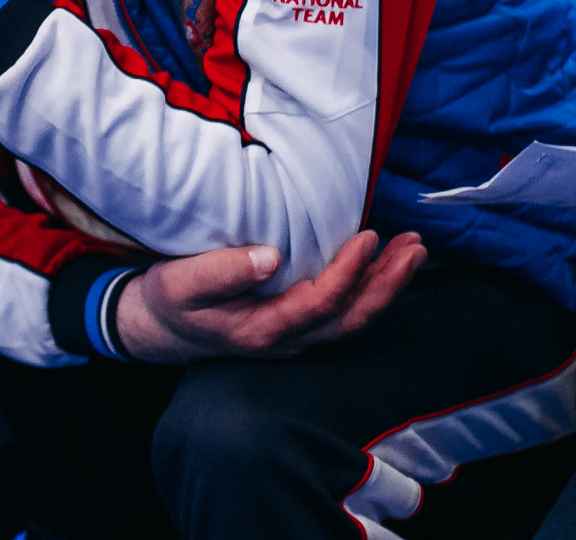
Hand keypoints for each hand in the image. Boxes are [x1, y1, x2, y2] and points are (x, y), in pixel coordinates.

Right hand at [114, 230, 427, 363]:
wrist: (161, 329)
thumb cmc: (171, 300)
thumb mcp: (182, 283)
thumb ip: (222, 271)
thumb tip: (271, 255)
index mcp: (262, 330)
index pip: (321, 303)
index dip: (349, 271)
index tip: (368, 237)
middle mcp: (288, 340)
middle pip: (352, 318)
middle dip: (388, 283)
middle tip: (414, 247)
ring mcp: (297, 337)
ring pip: (354, 319)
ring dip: (387, 286)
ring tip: (413, 251)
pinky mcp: (299, 327)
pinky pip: (345, 314)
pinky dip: (371, 289)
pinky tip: (383, 265)